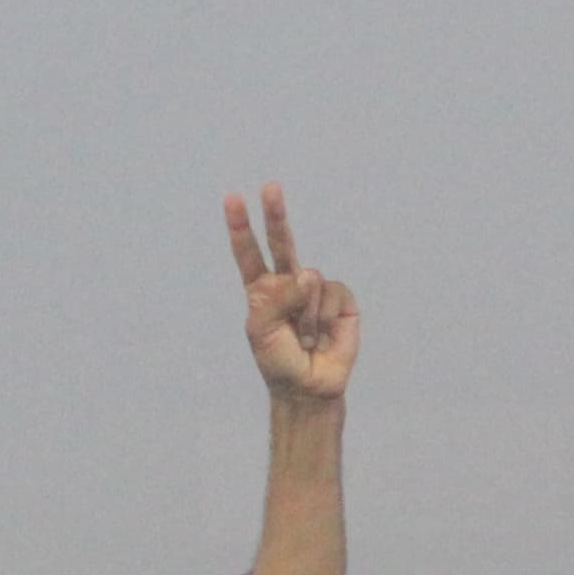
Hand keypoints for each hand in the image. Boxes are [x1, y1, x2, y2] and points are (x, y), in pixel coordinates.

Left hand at [225, 185, 356, 401]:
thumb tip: (307, 275)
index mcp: (262, 290)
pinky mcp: (340, 300)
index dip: (241, 228)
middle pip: (282, 243)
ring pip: (309, 280)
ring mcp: (315, 291)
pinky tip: (324, 334)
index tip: (233, 199)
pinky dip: (326, 316)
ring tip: (305, 336)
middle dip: (276, 215)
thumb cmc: (279, 361)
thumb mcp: (261, 330)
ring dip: (306, 313)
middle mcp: (288, 284)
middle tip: (270, 187)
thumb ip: (275, 298)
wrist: (310, 387)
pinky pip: (332, 294)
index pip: (248, 254)